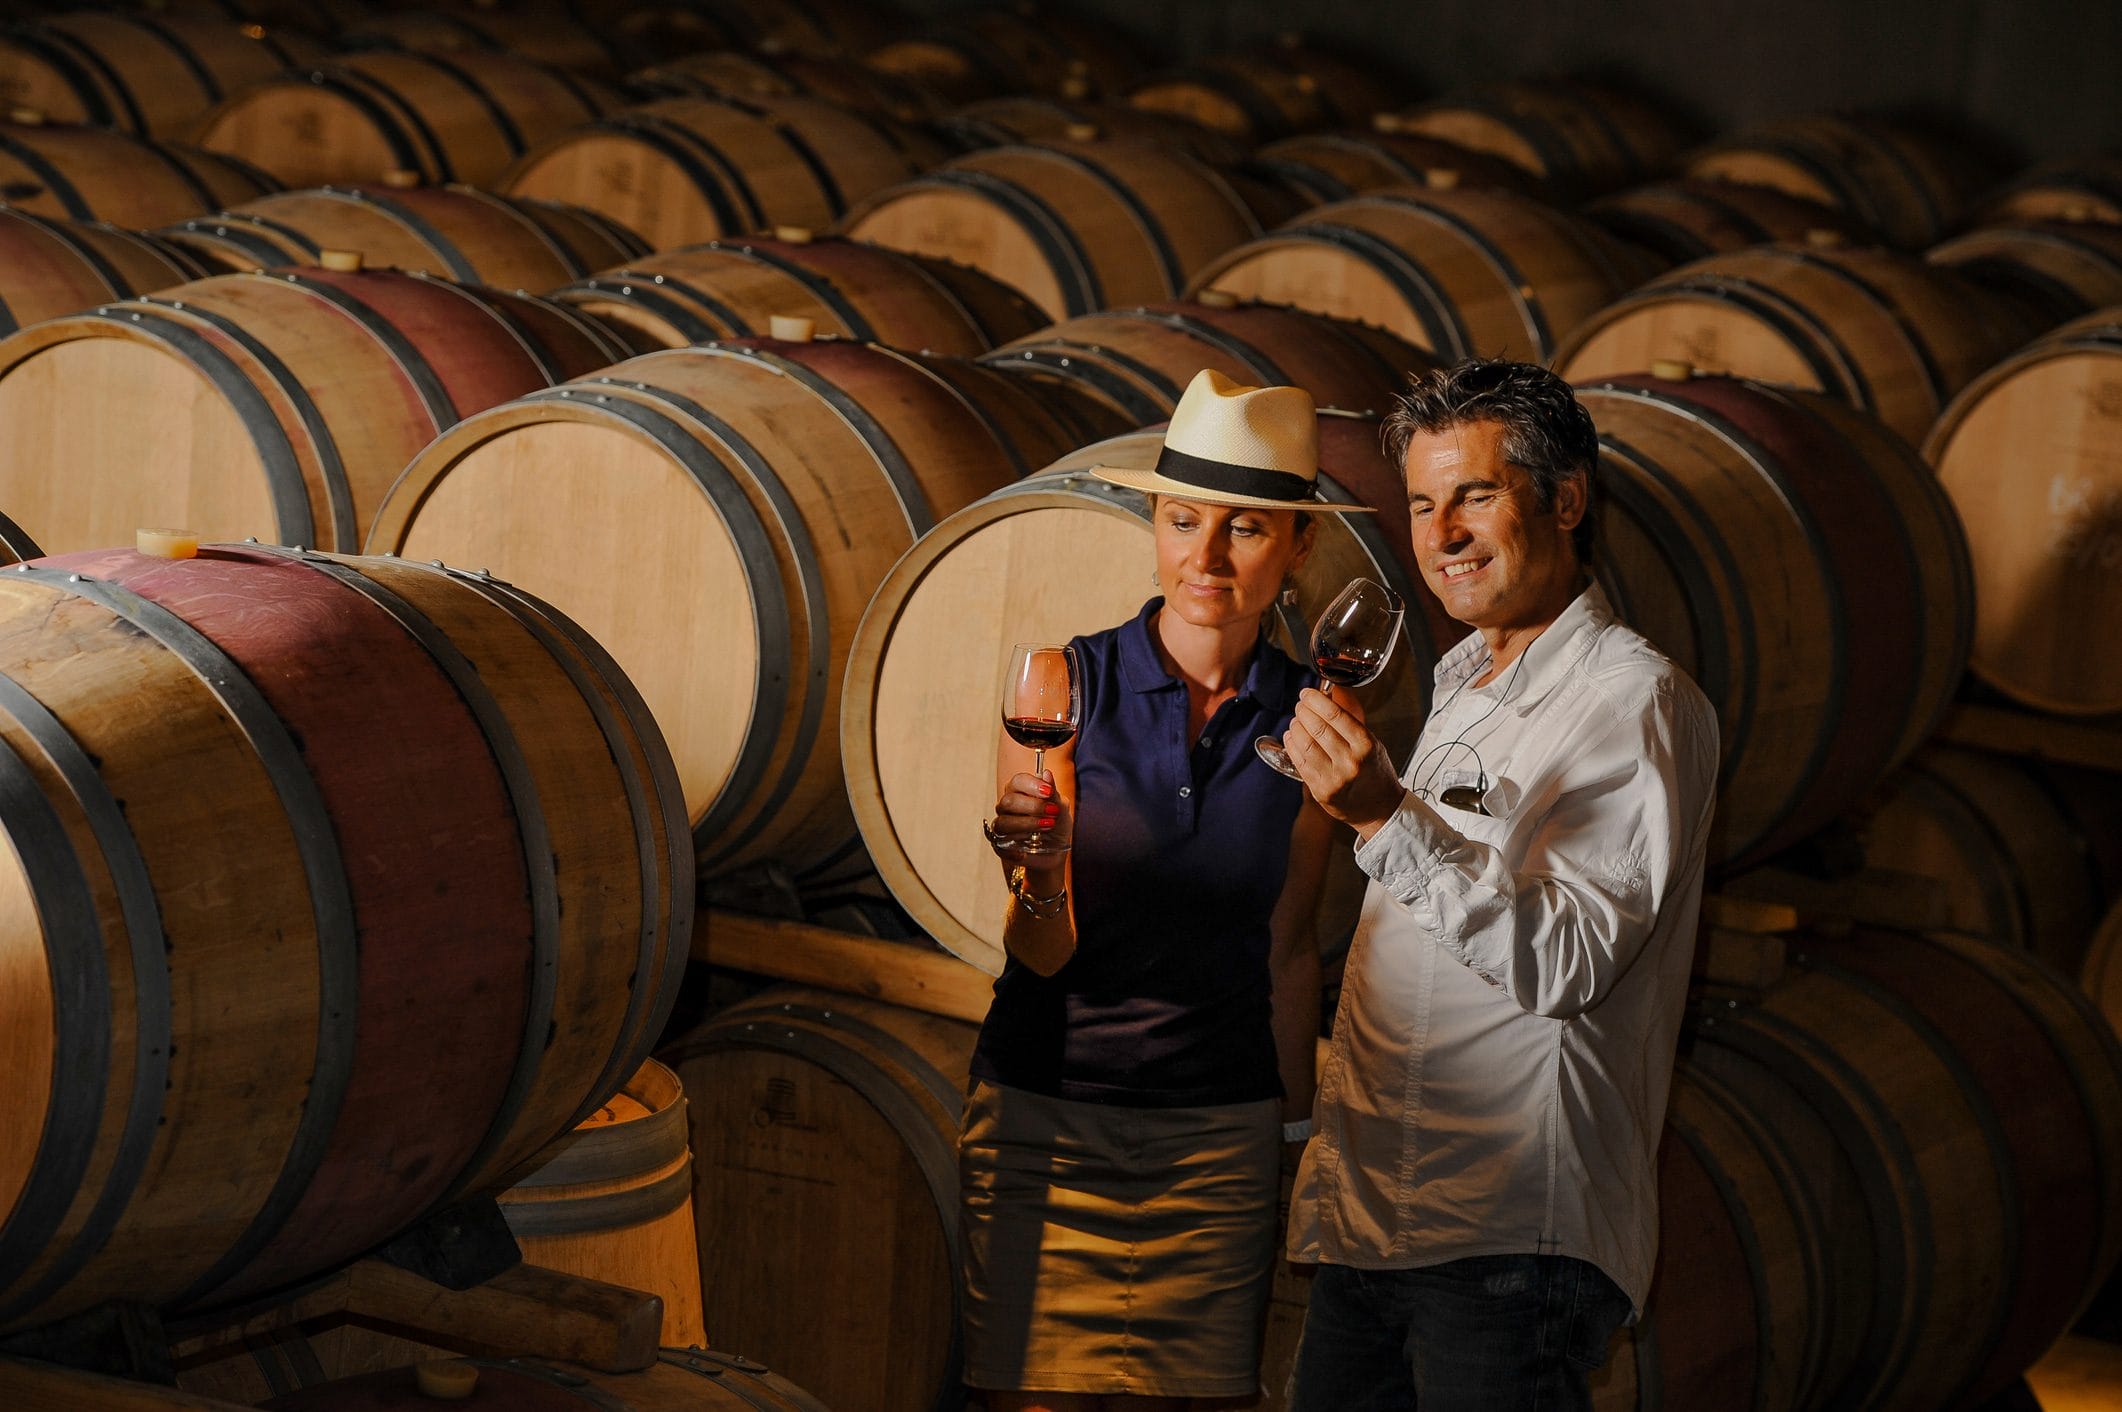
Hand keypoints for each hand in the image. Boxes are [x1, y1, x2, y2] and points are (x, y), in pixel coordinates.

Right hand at [986, 769, 1071, 869]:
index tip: (1048, 791)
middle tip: (1052, 812)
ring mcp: (1003, 825)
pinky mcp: (1000, 845)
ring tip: (1047, 827)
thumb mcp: (1060, 809)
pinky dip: (1015, 848)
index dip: (1032, 784)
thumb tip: (1047, 774)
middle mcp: (1007, 806)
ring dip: (1027, 825)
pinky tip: (1027, 849)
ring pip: (1003, 822)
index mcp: (1020, 791)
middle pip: (1009, 801)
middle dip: (1033, 807)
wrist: (1056, 851)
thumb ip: (1053, 793)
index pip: (1018, 781)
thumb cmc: (1056, 825)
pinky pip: (1000, 845)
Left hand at [1283, 687, 1404, 839]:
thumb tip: (1329, 694)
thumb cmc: (1374, 770)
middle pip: (1317, 727)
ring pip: (1305, 743)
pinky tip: (1291, 736)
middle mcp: (1350, 761)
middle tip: (1300, 705)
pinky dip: (1292, 744)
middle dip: (1303, 711)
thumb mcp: (1372, 741)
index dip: (1316, 700)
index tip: (1307, 693)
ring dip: (1296, 727)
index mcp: (1365, 745)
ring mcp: (1334, 778)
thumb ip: (1350, 720)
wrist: (1379, 808)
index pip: (1335, 714)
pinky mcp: (1320, 790)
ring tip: (1296, 721)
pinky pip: (1300, 761)